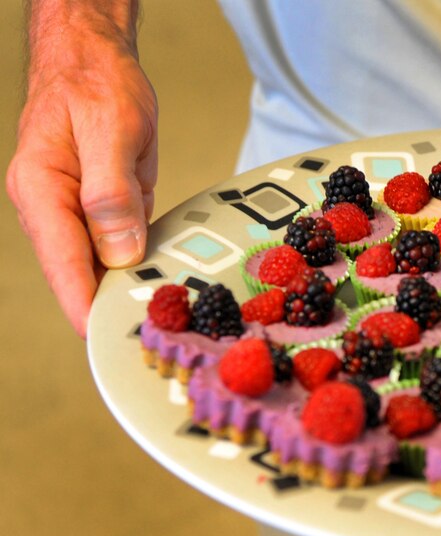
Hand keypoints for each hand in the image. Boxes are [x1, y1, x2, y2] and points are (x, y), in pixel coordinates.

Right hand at [6, 19, 157, 338]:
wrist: (95, 59)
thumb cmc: (94, 83)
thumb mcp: (109, 130)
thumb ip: (111, 192)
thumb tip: (119, 252)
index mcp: (42, 191)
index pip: (62, 264)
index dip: (84, 305)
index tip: (104, 339)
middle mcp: (55, 208)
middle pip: (81, 273)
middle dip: (110, 307)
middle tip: (149, 340)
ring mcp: (80, 211)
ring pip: (103, 264)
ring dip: (130, 289)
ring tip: (163, 323)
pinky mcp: (106, 208)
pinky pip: (122, 246)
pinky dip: (142, 264)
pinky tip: (167, 284)